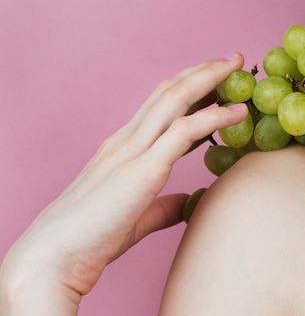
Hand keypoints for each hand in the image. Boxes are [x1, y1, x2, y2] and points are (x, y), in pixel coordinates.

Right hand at [0, 54, 247, 315]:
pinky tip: (239, 113)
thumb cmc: (90, 240)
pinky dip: (214, 117)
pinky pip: (185, 131)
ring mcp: (132, 150)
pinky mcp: (143, 168)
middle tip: (234, 58)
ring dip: (209, 78)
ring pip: (175, 99)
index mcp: (122, 148)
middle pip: (169, 91)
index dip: (190, 87)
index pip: (159, 105)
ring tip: (238, 66)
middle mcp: (127, 140)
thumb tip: (186, 204)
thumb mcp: (136, 217)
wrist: (54, 257)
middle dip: (203, 71)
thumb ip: (163, 207)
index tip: (218, 79)